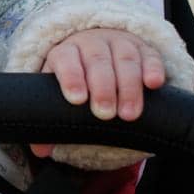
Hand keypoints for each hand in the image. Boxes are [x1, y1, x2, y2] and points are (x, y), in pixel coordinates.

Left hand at [30, 28, 165, 157]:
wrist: (99, 52)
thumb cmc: (77, 80)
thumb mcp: (60, 94)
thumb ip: (51, 118)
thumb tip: (40, 149)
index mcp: (66, 52)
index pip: (65, 59)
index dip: (71, 77)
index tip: (77, 100)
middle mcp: (92, 44)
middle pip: (96, 60)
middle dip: (102, 87)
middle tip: (105, 114)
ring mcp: (119, 44)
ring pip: (124, 59)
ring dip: (128, 86)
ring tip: (129, 115)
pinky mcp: (145, 50)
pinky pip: (150, 56)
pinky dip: (152, 69)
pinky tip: (153, 84)